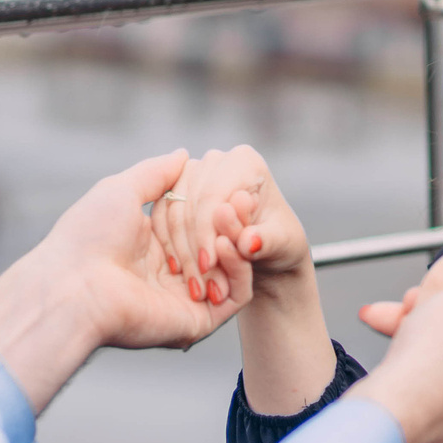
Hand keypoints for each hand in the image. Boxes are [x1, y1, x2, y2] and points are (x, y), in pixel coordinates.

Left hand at [0, 150, 249, 412]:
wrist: (73, 286)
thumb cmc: (88, 237)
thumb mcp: (122, 190)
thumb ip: (156, 173)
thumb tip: (182, 154)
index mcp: (152, 247)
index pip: (198, 223)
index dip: (215, 205)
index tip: (230, 186)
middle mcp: (171, 275)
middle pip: (219, 245)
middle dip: (231, 222)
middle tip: (241, 199)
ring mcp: (186, 299)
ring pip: (232, 269)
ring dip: (237, 240)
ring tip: (231, 215)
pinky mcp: (198, 321)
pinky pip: (236, 296)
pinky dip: (239, 269)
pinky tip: (227, 244)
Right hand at [152, 145, 309, 301]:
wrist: (266, 246)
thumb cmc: (279, 240)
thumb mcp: (283, 244)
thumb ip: (267, 241)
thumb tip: (248, 241)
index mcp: (244, 161)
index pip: (214, 196)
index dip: (207, 232)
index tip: (207, 266)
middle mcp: (215, 160)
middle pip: (189, 202)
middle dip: (192, 245)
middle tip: (199, 281)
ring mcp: (191, 172)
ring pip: (171, 210)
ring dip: (179, 249)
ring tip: (194, 282)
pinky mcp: (174, 190)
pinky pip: (159, 216)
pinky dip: (167, 244)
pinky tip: (179, 269)